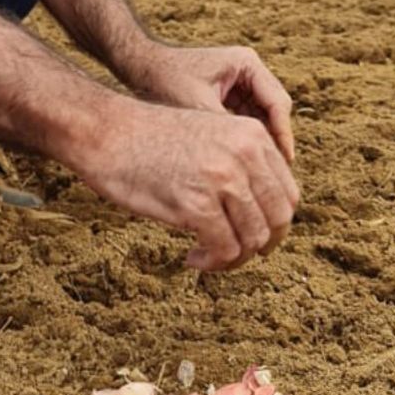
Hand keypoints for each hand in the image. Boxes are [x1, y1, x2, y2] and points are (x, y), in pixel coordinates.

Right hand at [76, 99, 299, 270]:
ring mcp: (222, 178)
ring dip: (232, 259)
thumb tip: (264, 214)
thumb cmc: (150, 138)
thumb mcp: (210, 136)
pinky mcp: (196, 204)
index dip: (273, 224)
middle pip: (278, 220)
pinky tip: (191, 258)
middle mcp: (244, 153)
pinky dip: (212, 264)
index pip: (288, 194)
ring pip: (253, 240)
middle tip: (232, 253)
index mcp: (251, 133)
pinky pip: (224, 251)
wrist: (107, 131)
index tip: (250, 235)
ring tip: (206, 256)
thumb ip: (241, 163)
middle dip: (259, 246)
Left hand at [127, 42, 295, 163]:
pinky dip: (245, 140)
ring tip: (261, 175)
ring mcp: (239, 81)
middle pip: (274, 111)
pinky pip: (246, 120)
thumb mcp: (197, 107)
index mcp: (246, 63)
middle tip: (276, 175)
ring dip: (261, 143)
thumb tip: (244, 167)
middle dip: (274, 142)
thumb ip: (224, 131)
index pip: (278, 103)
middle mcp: (247, 70)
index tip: (284, 163)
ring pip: (262, 118)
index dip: (283, 135)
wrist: (139, 65)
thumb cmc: (165, 80)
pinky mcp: (228, 93)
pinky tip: (243, 166)